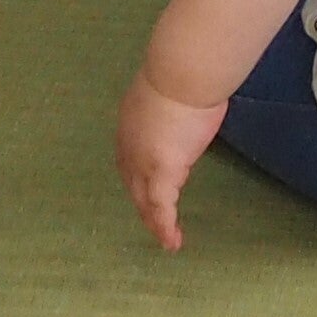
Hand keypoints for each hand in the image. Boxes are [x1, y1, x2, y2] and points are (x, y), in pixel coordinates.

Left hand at [118, 63, 228, 250]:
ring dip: (154, 220)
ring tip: (165, 238)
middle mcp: (129, 146)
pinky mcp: (162, 173)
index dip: (138, 175)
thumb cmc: (184, 74)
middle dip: (143, 203)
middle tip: (154, 221)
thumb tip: (188, 106)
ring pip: (145, 200)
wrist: (183, 74)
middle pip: (132, 183)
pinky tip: (172, 241)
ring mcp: (143, 162)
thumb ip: (172, 106)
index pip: (130, 157)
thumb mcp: (171, 91)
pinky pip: (161, 208)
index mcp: (129, 124)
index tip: (147, 187)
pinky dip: (165, 227)